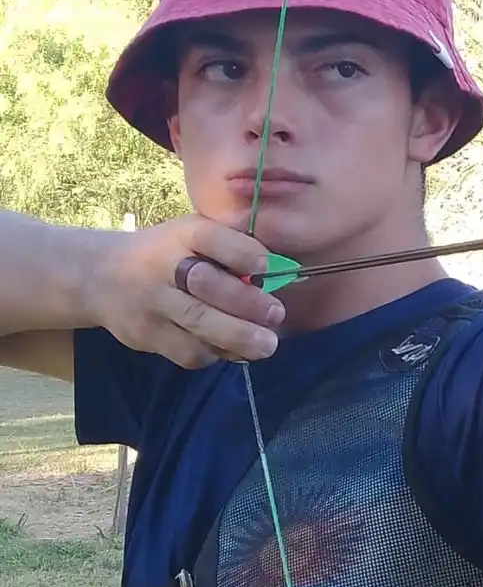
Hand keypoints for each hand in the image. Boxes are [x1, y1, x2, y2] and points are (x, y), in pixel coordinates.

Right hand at [90, 216, 283, 367]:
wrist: (99, 276)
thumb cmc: (167, 253)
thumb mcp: (192, 235)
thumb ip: (229, 247)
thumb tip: (278, 271)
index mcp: (181, 233)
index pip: (211, 238)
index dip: (242, 252)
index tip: (268, 265)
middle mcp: (162, 266)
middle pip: (206, 286)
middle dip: (247, 304)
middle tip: (277, 315)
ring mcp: (151, 303)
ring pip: (197, 324)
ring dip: (238, 338)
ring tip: (266, 345)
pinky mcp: (145, 335)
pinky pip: (186, 351)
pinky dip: (215, 354)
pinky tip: (235, 351)